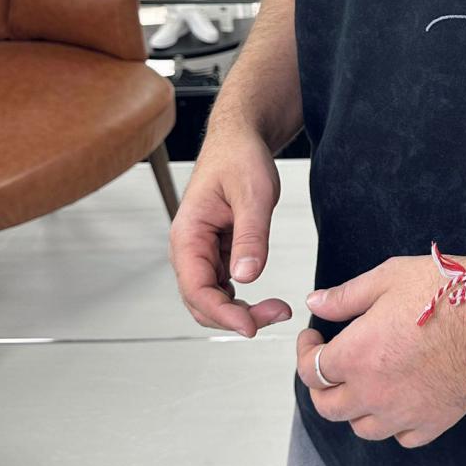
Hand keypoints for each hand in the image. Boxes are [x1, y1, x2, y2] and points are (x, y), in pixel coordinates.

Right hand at [169, 128, 291, 337]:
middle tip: (277, 314)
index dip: (222, 313)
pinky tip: (267, 300)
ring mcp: (202, 253)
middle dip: (235, 317)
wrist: (239, 140)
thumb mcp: (254, 194)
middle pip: (201, 301)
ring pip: (213, 299)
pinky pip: (224, 287)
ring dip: (240, 311)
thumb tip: (247, 277)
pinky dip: (243, 299)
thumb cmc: (240, 158)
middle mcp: (189, 248)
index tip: (251, 326)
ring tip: (277, 310)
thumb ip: (250, 236)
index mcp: (188, 234)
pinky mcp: (218, 254)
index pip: (195, 288)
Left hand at [297, 255, 465, 447]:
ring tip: (365, 384)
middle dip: (322, 385)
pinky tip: (400, 402)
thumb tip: (315, 302)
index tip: (314, 337)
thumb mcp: (387, 278)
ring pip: (362, 428)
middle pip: (328, 407)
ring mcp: (404, 413)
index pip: (310, 371)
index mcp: (356, 356)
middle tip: (331, 365)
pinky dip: (396, 425)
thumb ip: (345, 296)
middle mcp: (374, 392)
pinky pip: (403, 437)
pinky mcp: (434, 422)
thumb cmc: (446, 291)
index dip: (305, 352)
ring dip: (356, 408)